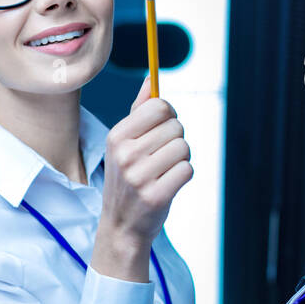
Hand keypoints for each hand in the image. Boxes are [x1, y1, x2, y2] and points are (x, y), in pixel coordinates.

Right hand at [97, 76, 192, 252]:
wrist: (122, 225)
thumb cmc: (128, 178)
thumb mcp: (125, 144)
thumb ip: (139, 110)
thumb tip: (150, 78)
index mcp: (117, 136)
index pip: (159, 106)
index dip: (169, 115)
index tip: (162, 129)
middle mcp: (125, 154)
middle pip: (176, 126)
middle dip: (176, 140)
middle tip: (161, 158)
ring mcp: (139, 176)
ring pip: (184, 147)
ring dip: (181, 159)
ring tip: (164, 172)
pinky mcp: (156, 195)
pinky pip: (188, 169)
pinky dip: (183, 176)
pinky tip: (168, 185)